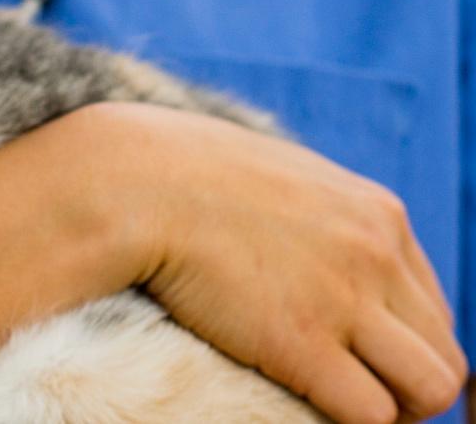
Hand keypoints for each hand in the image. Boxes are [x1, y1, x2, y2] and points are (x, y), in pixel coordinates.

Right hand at [73, 102, 465, 422]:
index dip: (399, 345)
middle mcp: (377, 254)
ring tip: (338, 410)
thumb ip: (306, 211)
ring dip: (392, 411)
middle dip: (406, 385)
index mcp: (376, 214)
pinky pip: (368, 413)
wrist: (134, 184)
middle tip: (355, 396)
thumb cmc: (178, 177)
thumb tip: (293, 244)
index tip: (359, 361)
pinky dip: (348, 423)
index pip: (430, 306)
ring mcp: (345, 298)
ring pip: (428, 388)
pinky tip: (307, 411)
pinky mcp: (301, 342)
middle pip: (442, 353)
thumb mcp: (271, 176)